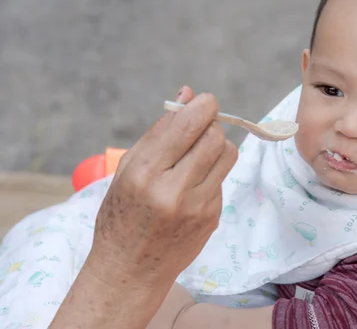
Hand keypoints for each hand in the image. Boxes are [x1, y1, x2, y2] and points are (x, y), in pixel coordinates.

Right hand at [88, 86, 237, 288]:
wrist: (130, 269)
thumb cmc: (122, 214)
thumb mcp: (127, 169)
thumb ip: (160, 131)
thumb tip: (186, 94)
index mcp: (144, 173)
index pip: (188, 126)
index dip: (203, 106)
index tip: (205, 102)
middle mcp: (173, 190)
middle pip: (214, 137)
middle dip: (210, 125)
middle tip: (198, 129)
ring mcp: (197, 206)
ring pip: (227, 155)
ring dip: (216, 146)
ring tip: (196, 155)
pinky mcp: (212, 217)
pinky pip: (222, 179)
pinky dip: (211, 173)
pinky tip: (192, 186)